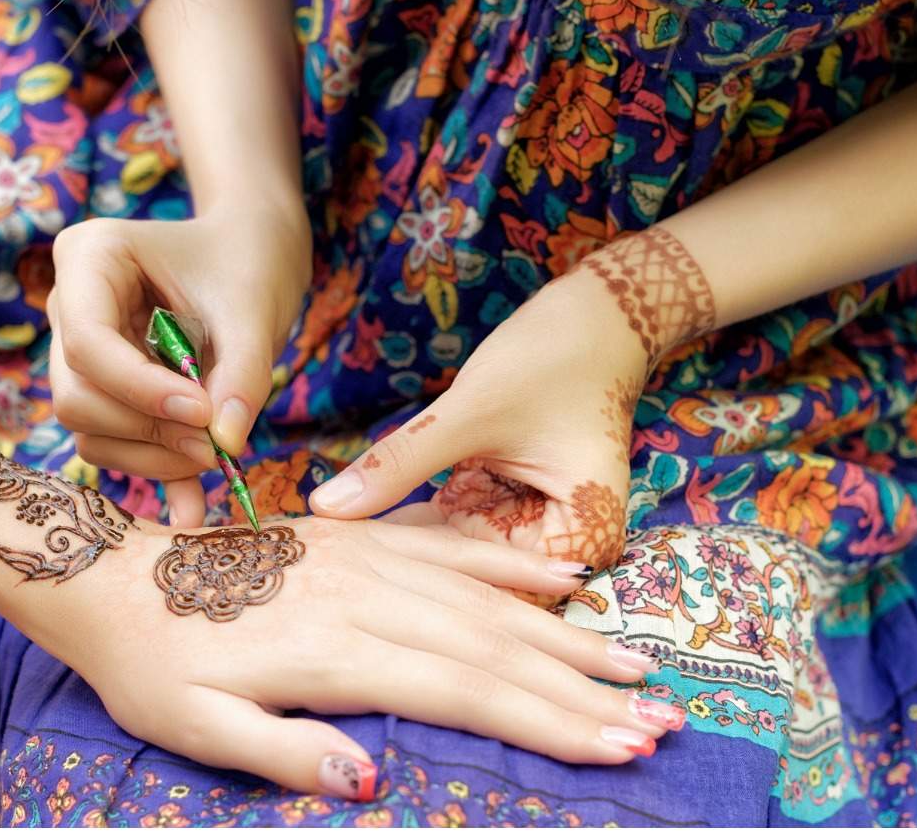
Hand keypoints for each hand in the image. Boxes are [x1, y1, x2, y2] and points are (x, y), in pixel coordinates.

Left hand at [17, 515, 682, 799]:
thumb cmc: (156, 666)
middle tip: (657, 717)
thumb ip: (282, 750)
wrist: (118, 578)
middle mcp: (364, 597)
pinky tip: (558, 580)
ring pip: (482, 596)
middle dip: (579, 686)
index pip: (462, 689)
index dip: (546, 722)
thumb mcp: (196, 727)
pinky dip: (507, 566)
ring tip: (631, 661)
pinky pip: (445, 546)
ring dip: (562, 632)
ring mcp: (364, 559)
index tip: (618, 749)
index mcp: (333, 650)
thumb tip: (369, 781)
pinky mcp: (355, 539)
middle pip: (492, 644)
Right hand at [48, 203, 310, 524]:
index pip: (87, 342)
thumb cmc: (249, 263)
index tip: (202, 414)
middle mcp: (69, 305)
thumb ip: (241, 375)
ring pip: (89, 428)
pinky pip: (113, 442)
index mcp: (90, 257)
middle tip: (215, 445)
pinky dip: (155, 472)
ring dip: (152, 455)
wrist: (251, 254)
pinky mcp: (105, 389)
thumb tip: (224, 444)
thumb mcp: (253, 310)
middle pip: (77, 394)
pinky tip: (191, 509)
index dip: (140, 390)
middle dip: (146, 429)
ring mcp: (80, 351)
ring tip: (218, 454)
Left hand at [309, 268, 648, 594]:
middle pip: (475, 582)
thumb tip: (325, 508)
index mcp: (581, 539)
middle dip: (404, 570)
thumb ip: (400, 463)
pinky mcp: (507, 501)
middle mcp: (563, 547)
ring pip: (456, 553)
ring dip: (403, 545)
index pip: (497, 599)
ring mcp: (533, 525)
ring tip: (329, 549)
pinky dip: (414, 516)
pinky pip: (453, 523)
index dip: (421, 592)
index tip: (346, 586)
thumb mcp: (471, 413)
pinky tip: (356, 521)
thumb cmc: (552, 357)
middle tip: (323, 565)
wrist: (593, 316)